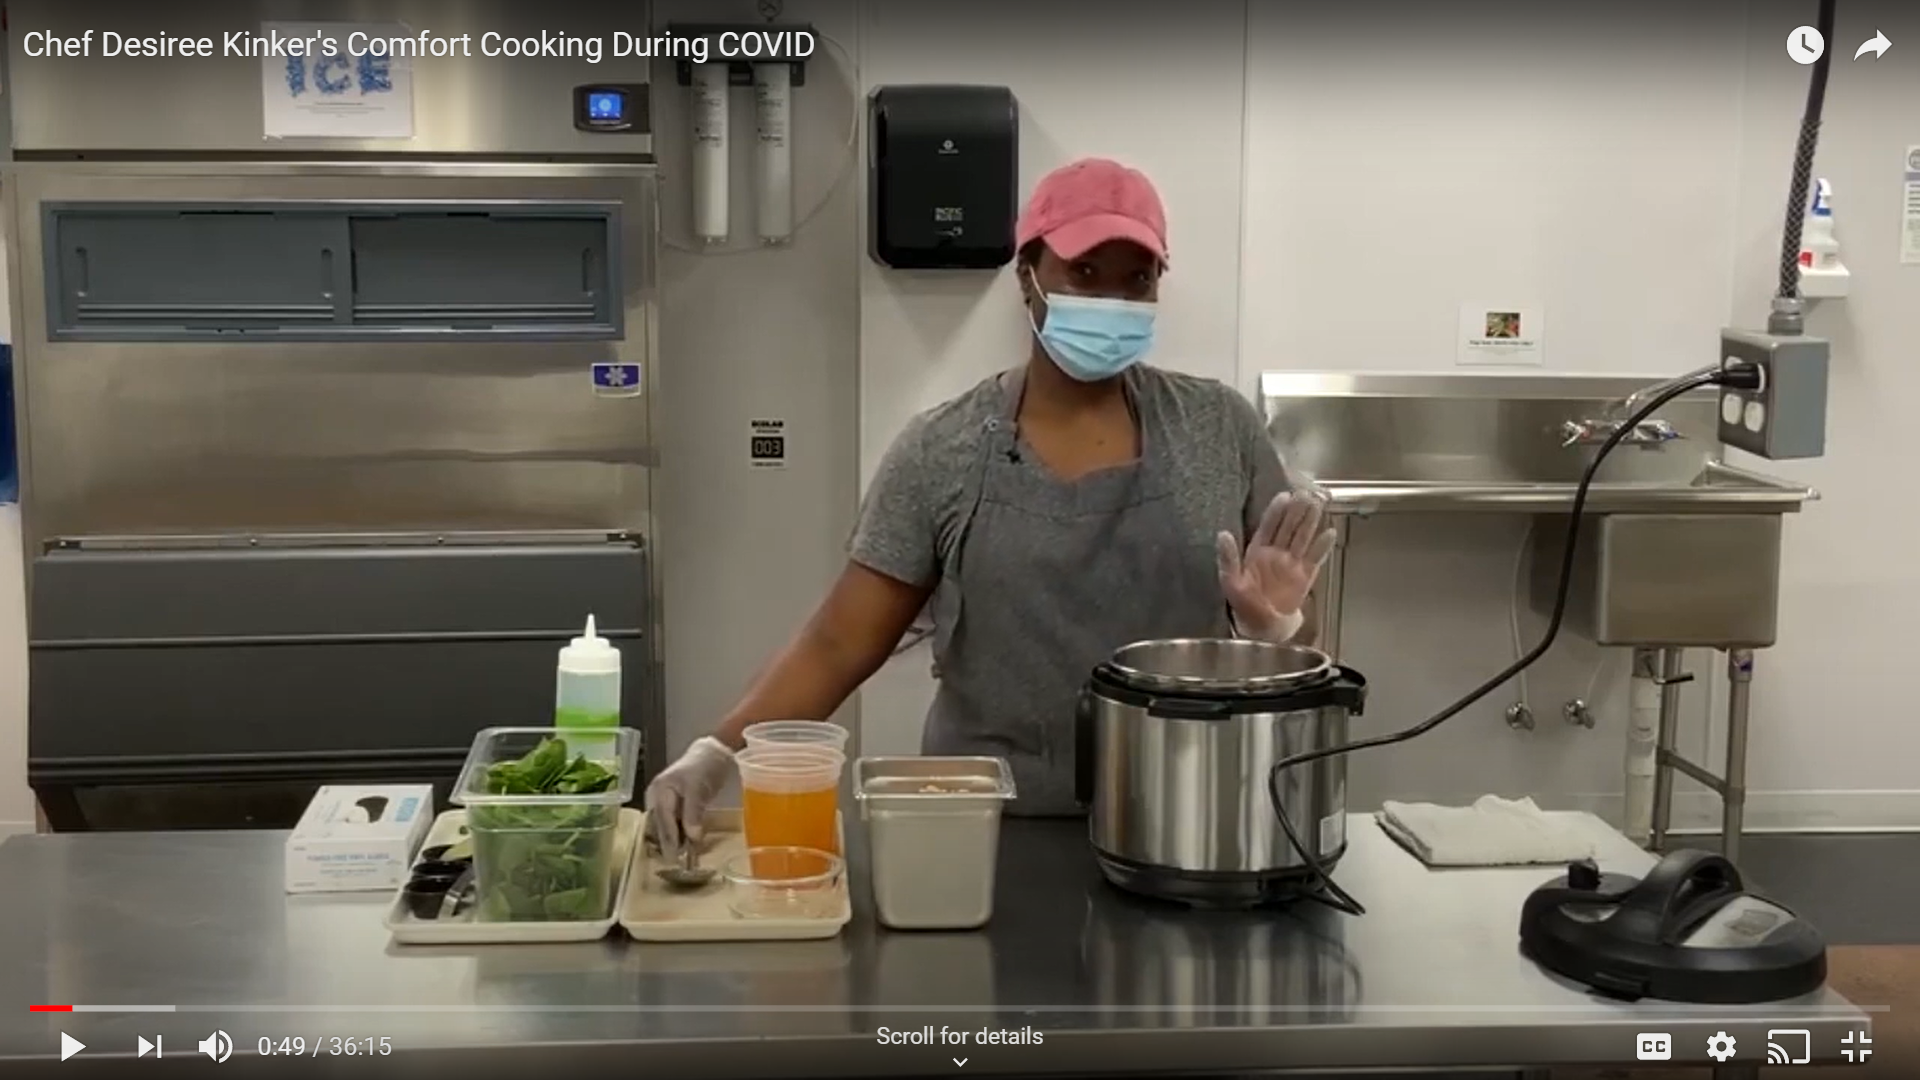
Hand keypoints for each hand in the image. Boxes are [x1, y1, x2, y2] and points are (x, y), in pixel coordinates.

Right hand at [644, 736, 734, 855]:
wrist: (712, 753)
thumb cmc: (704, 766)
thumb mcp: (698, 788)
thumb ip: (693, 812)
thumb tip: (691, 838)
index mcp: (659, 791)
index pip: (663, 821)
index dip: (670, 841)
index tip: (676, 859)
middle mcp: (657, 799)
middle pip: (661, 827)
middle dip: (669, 845)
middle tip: (678, 865)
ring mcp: (664, 804)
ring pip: (667, 829)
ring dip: (674, 843)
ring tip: (684, 860)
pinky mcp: (674, 808)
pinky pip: (674, 826)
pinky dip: (680, 836)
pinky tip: (688, 847)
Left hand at [1216, 492, 1336, 642]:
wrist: (1264, 630)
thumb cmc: (1245, 605)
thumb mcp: (1231, 582)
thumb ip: (1228, 558)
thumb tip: (1222, 534)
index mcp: (1257, 552)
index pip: (1268, 526)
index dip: (1276, 511)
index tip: (1284, 496)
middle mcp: (1276, 553)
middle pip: (1289, 527)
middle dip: (1297, 511)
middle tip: (1306, 494)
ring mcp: (1292, 564)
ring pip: (1303, 537)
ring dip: (1310, 522)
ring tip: (1319, 504)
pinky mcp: (1305, 576)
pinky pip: (1316, 558)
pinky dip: (1323, 546)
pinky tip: (1330, 532)